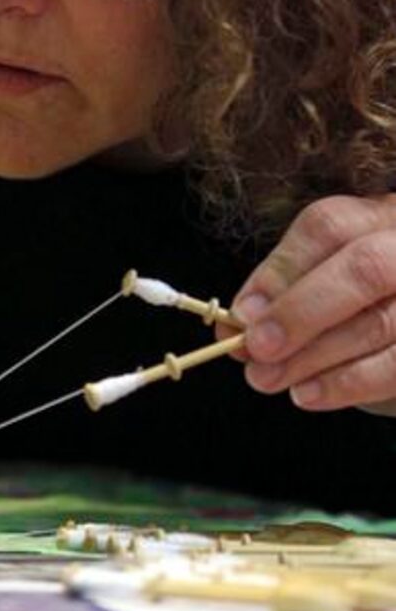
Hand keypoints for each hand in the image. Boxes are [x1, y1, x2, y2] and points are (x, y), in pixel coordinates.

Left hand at [221, 195, 395, 414]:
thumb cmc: (362, 299)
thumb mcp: (325, 279)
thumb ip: (282, 294)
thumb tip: (230, 326)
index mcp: (380, 216)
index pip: (329, 226)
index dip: (281, 269)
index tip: (242, 312)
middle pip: (364, 268)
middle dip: (301, 311)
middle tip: (256, 348)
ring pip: (381, 322)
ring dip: (314, 357)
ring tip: (267, 378)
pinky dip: (350, 382)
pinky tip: (309, 394)